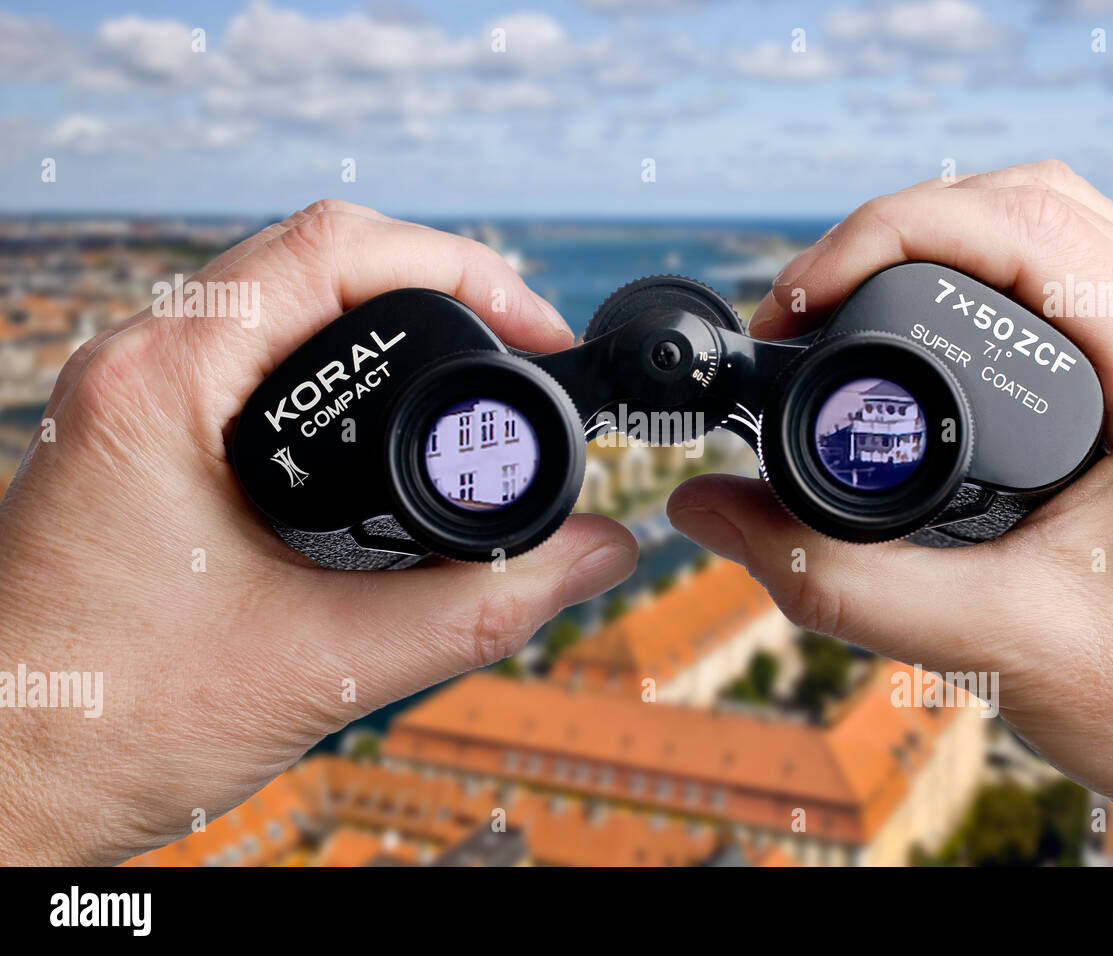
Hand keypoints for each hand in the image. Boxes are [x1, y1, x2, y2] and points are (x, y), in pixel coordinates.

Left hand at [0, 200, 636, 864]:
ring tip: (474, 382)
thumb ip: (480, 607)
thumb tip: (596, 554)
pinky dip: (343, 375)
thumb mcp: (321, 666)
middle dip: (441, 292)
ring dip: (390, 328)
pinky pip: (259, 362)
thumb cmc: (101, 727)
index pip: (333, 247)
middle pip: (316, 261)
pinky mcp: (142, 443)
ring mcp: (134, 403)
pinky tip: (390, 430)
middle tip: (523, 356)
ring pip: (286, 307)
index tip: (538, 332)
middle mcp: (139, 369)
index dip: (463, 270)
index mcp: (162, 384)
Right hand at [667, 161, 1112, 864]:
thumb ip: (830, 578)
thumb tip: (709, 512)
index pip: (1018, 226)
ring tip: (850, 316)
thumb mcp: (991, 638)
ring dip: (939, 248)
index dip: (879, 237)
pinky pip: (1069, 284)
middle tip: (807, 312)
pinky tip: (927, 342)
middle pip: (1029, 204)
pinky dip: (980, 287)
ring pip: (1051, 230)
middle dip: (896, 234)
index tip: (793, 304)